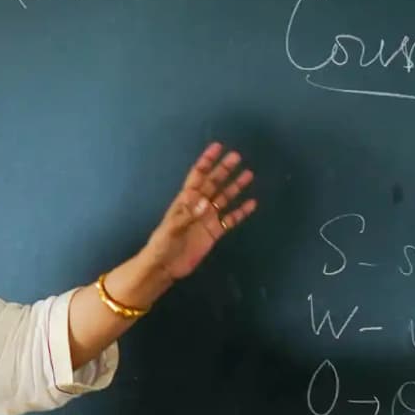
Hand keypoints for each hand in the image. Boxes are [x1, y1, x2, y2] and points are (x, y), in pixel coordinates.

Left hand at [132, 143, 257, 290]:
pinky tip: (252, 203)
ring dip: (235, 186)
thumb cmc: (162, 246)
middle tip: (236, 156)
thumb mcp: (170, 229)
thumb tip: (206, 202)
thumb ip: (187, 216)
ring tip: (248, 174)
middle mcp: (198, 206)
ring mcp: (207, 218)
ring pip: (224, 198)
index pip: (197, 176)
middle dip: (224, 169)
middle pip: (213, 183)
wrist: (165, 267)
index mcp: (185, 200)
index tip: (217, 147)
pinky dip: (241, 211)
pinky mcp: (214, 232)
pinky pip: (230, 219)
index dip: (206, 161)